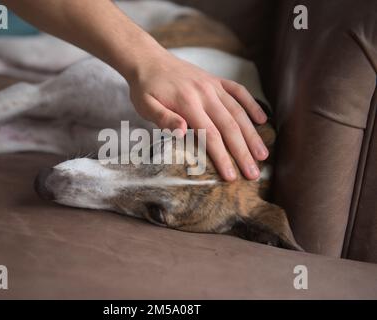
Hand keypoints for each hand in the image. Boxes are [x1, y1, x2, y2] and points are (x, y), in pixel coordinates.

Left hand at [127, 50, 268, 180]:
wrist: (149, 59)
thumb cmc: (145, 88)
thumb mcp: (145, 105)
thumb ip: (163, 118)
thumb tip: (182, 132)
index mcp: (187, 103)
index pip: (210, 136)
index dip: (222, 157)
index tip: (231, 177)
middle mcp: (205, 94)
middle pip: (229, 127)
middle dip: (243, 152)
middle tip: (254, 174)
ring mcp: (213, 86)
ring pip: (238, 112)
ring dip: (252, 134)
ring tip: (263, 154)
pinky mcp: (216, 80)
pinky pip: (239, 91)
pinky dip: (252, 105)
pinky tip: (262, 119)